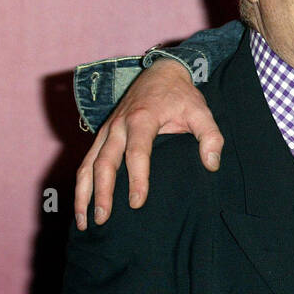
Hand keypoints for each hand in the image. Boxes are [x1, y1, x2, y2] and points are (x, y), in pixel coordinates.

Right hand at [73, 59, 223, 228]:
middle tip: (103, 219)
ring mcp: (107, 130)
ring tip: (86, 220)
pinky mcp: (102, 135)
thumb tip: (211, 165)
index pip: (137, 153)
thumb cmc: (182, 96)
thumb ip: (210, 137)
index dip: (137, 179)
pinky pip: (86, 161)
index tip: (137, 203)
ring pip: (88, 164)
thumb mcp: (202, 111)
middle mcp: (118, 125)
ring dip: (84, 193)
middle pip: (104, 162)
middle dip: (102, 192)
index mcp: (142, 119)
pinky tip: (82, 205)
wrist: (161, 72)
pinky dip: (81, 184)